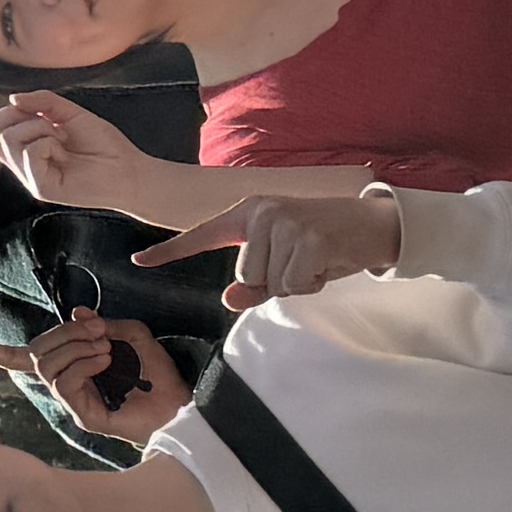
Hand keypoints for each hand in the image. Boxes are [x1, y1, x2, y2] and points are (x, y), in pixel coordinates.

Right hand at [0, 88, 162, 217]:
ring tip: (61, 138)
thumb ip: (41, 102)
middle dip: (10, 115)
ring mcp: (29, 177)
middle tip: (45, 119)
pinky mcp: (39, 188)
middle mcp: (22, 164)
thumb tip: (11, 100)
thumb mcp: (70, 113)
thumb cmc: (103, 144)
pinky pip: (27, 152)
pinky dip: (46, 142)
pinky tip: (63, 152)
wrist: (129, 169)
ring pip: (7, 138)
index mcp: (27, 148)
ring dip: (36, 127)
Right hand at [0, 307, 189, 436]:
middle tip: (99, 329)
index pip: (15, 358)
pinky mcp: (81, 415)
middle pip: (35, 352)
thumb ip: (101, 323)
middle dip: (64, 333)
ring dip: (75, 346)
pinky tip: (105, 360)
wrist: (180, 406)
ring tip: (105, 346)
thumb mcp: (130, 335)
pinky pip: (63, 381)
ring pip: (47, 365)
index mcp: (68, 366)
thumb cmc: (157, 374)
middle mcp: (63, 385)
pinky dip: (82, 362)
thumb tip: (76, 313)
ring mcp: (70, 401)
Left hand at [147, 182, 404, 303]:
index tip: (139, 261)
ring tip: (313, 260)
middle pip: (244, 275)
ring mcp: (285, 222)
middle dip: (274, 280)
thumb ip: (254, 283)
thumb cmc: (323, 244)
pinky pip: (293, 283)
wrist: (373, 224)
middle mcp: (261, 212)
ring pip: (269, 282)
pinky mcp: (309, 237)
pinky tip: (326, 262)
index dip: (170, 251)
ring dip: (294, 282)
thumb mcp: (284, 263)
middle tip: (300, 261)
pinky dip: (311, 283)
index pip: (202, 235)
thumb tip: (229, 299)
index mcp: (248, 214)